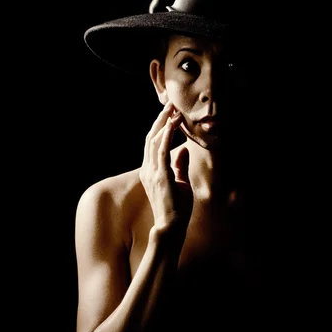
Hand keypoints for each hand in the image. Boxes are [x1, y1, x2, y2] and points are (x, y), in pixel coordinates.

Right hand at [139, 101, 192, 232]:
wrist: (171, 227)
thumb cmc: (176, 209)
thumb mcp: (180, 182)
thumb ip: (180, 165)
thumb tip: (183, 149)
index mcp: (151, 170)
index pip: (153, 144)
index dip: (161, 127)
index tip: (170, 114)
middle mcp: (147, 169)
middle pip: (151, 137)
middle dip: (161, 119)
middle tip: (170, 104)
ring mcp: (152, 172)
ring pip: (154, 140)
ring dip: (164, 123)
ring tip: (173, 109)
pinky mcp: (160, 175)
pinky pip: (161, 149)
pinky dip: (168, 134)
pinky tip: (174, 123)